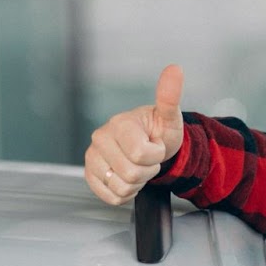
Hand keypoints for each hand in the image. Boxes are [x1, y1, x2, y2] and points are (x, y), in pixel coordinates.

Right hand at [85, 64, 185, 204]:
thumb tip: (175, 69)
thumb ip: (170, 97)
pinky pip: (112, 197)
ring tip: (137, 166)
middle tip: (147, 158)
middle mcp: (99, 138)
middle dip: (147, 171)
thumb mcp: (169, 118)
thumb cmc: (158, 132)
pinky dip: (126, 193)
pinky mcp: (90, 175)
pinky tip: (127, 177)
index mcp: (119, 123)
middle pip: (131, 174)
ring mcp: (92, 158)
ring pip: (121, 187)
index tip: (155, 145)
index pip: (140, 154)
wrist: (149, 146)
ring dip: (137, 183)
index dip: (156, 155)